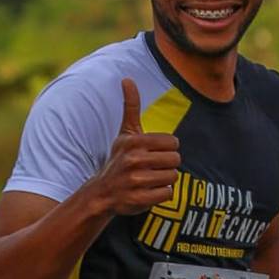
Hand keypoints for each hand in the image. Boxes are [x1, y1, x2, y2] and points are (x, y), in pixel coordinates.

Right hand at [93, 78, 181, 216]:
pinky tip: (149, 191)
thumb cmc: (119, 159)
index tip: (153, 153)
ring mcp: (136, 181)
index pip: (173, 143)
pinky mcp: (139, 199)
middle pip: (175, 160)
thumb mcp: (125, 133)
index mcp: (134, 142)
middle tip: (152, 168)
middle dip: (167, 165)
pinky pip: (168, 193)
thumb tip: (127, 78)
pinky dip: (162, 194)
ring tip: (150, 179)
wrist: (102, 192)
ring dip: (165, 180)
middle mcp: (134, 160)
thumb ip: (131, 106)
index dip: (167, 149)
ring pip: (173, 177)